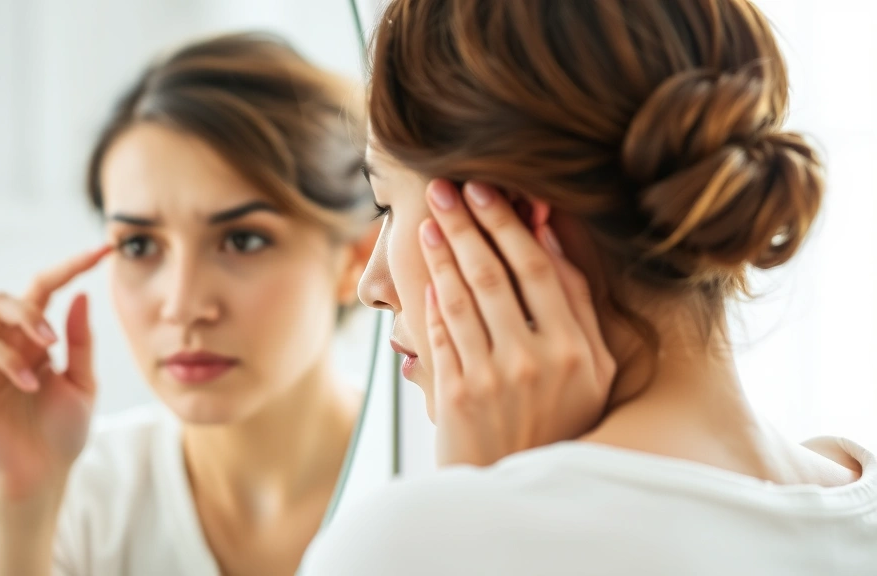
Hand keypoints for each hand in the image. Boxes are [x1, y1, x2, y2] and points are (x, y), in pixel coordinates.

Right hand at [0, 246, 111, 497]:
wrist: (43, 476)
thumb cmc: (63, 434)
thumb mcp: (84, 382)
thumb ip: (81, 341)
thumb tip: (82, 294)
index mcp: (37, 340)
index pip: (49, 290)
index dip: (74, 266)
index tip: (105, 249)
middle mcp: (10, 343)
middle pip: (14, 294)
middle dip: (39, 301)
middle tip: (58, 332)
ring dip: (26, 325)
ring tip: (48, 354)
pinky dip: (11, 362)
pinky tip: (30, 386)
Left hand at [419, 180, 614, 466]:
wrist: (517, 483)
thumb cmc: (560, 418)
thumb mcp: (592, 369)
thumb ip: (577, 306)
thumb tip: (550, 236)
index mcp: (577, 350)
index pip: (540, 269)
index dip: (509, 224)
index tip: (486, 189)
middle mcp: (538, 361)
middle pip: (495, 274)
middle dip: (466, 224)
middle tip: (444, 188)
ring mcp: (494, 379)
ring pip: (461, 298)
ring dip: (441, 253)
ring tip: (429, 221)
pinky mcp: (457, 395)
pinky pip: (440, 334)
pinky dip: (430, 300)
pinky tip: (424, 273)